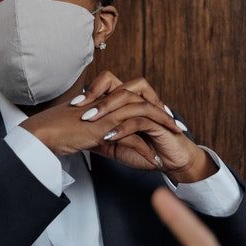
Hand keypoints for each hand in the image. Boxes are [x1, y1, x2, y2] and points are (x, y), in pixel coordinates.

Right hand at [20, 93, 170, 168]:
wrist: (44, 133)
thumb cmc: (59, 131)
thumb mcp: (89, 130)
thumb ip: (105, 131)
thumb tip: (119, 141)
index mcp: (105, 99)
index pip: (135, 95)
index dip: (153, 105)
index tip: (165, 119)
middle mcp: (108, 101)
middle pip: (145, 99)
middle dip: (164, 113)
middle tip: (177, 126)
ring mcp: (107, 111)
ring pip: (144, 112)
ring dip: (162, 125)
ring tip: (174, 138)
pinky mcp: (105, 124)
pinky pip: (132, 132)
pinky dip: (145, 147)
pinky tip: (153, 158)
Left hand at [69, 72, 217, 181]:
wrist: (171, 162)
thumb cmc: (147, 152)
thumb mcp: (116, 146)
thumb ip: (100, 139)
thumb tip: (77, 137)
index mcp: (129, 104)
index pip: (110, 83)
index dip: (93, 89)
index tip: (74, 104)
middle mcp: (140, 103)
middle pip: (118, 87)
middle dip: (96, 97)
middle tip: (78, 109)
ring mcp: (150, 111)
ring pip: (129, 100)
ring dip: (107, 109)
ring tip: (90, 120)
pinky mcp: (159, 124)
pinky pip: (139, 121)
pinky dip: (122, 129)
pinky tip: (109, 136)